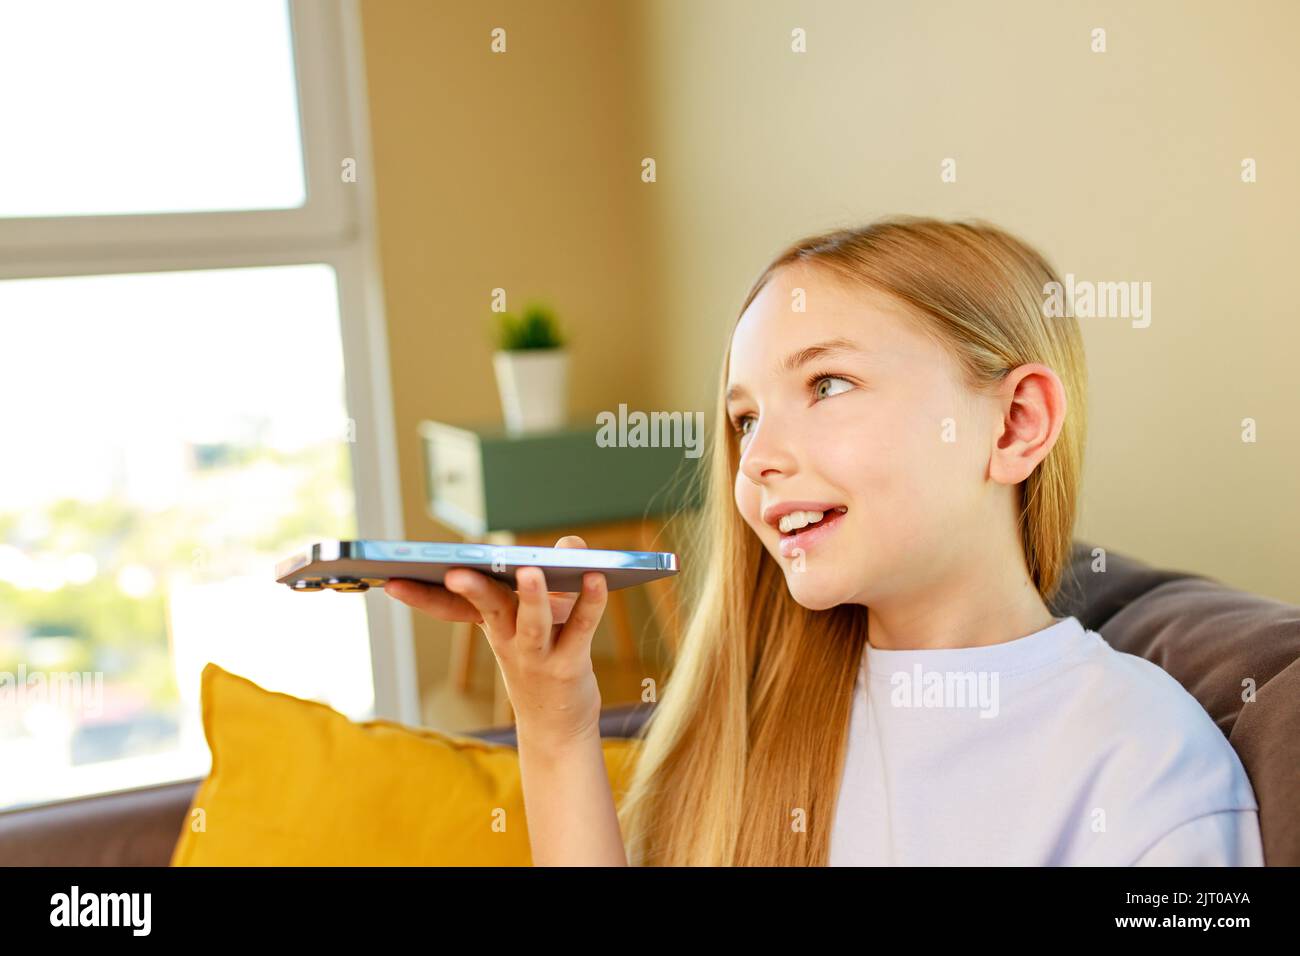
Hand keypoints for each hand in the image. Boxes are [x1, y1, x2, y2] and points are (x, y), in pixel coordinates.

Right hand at [383, 535, 609, 747]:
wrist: (557, 727)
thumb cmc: (545, 660)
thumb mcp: (541, 616)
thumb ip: (553, 573)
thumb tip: (571, 544)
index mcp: (492, 625)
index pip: (450, 607)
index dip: (420, 596)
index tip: (390, 580)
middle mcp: (508, 640)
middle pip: (488, 609)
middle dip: (471, 589)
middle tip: (452, 572)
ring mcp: (536, 656)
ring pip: (532, 623)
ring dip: (531, 596)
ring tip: (530, 570)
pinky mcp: (568, 665)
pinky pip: (580, 628)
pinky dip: (589, 603)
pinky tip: (596, 578)